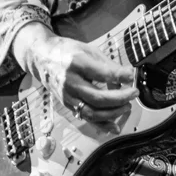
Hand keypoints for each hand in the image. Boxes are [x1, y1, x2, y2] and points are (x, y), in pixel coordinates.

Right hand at [16, 27, 137, 127]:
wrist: (42, 58)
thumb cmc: (66, 52)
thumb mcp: (88, 50)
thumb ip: (108, 64)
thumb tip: (127, 75)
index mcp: (76, 63)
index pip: (102, 74)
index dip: (120, 76)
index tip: (132, 76)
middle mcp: (70, 82)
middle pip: (98, 98)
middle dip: (120, 98)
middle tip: (133, 93)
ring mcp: (67, 96)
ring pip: (92, 112)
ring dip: (113, 113)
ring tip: (127, 106)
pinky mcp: (67, 105)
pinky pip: (86, 118)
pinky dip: (101, 125)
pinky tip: (115, 126)